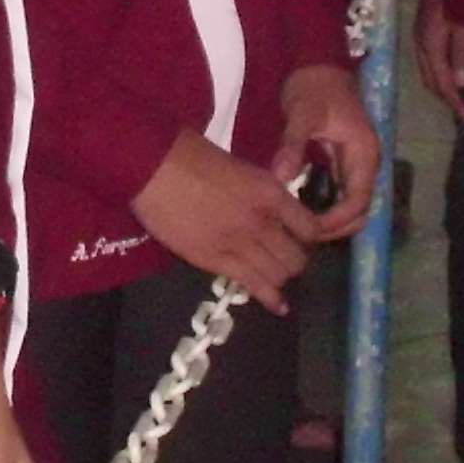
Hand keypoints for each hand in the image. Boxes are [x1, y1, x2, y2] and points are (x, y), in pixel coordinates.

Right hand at [131, 131, 326, 306]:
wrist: (153, 166)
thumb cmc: (192, 155)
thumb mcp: (241, 167)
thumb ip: (261, 191)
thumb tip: (273, 206)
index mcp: (270, 193)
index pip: (310, 228)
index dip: (308, 235)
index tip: (300, 236)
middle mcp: (262, 222)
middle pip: (296, 259)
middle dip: (293, 259)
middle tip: (282, 255)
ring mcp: (239, 245)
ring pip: (278, 276)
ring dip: (278, 277)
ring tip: (272, 273)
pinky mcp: (215, 262)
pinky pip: (253, 287)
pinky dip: (270, 299)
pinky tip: (279, 307)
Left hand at [275, 63, 379, 241]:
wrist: (318, 63)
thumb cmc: (313, 87)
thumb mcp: (301, 114)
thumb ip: (292, 146)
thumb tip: (281, 179)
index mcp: (364, 152)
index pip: (359, 200)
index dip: (337, 220)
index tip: (310, 229)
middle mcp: (367, 161)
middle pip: (362, 208)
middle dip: (338, 226)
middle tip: (305, 235)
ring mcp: (358, 161)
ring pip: (354, 202)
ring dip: (335, 219)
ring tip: (304, 228)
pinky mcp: (346, 159)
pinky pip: (343, 191)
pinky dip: (330, 205)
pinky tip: (305, 209)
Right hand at [413, 1, 463, 120]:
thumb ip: (462, 52)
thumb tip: (461, 85)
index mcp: (430, 45)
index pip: (441, 84)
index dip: (456, 103)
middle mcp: (421, 44)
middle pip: (430, 81)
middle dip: (447, 100)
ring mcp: (420, 36)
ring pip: (427, 73)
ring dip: (441, 88)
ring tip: (460, 100)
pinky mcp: (423, 30)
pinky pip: (428, 62)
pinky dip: (438, 75)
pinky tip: (450, 74)